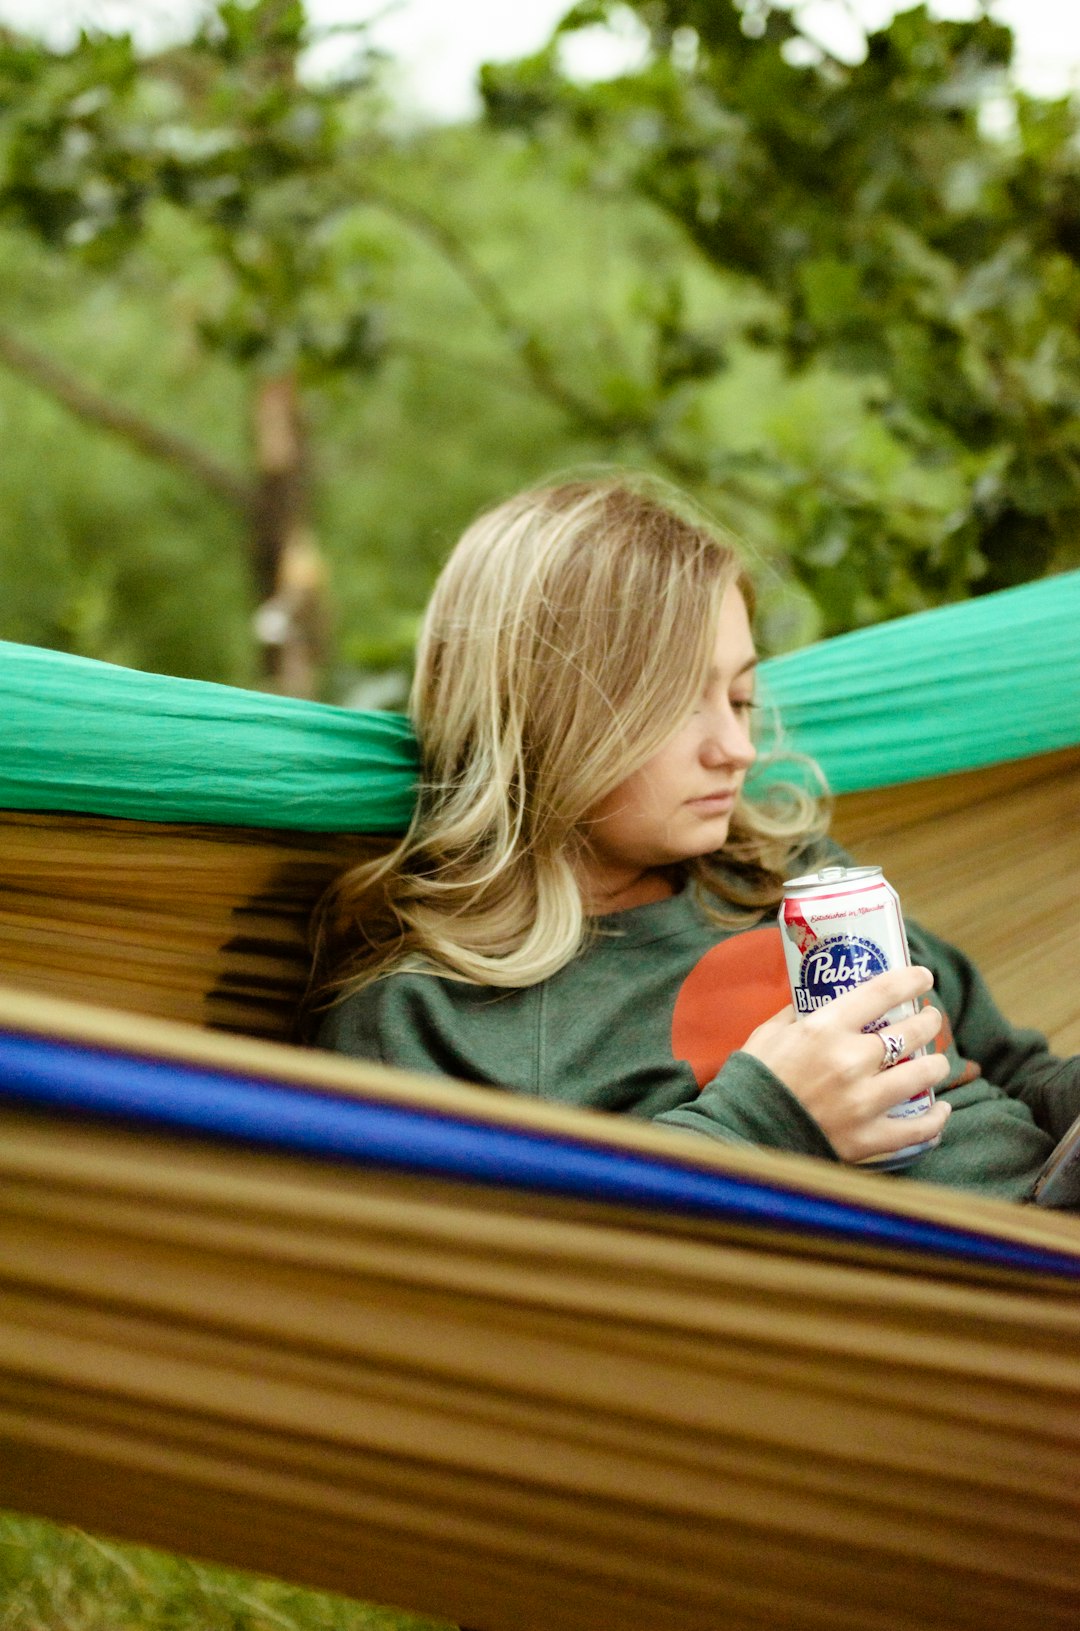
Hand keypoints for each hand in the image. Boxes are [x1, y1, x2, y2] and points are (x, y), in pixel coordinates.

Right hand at [743, 965, 951, 1163]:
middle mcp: (850, 1060)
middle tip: (929, 1019)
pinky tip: (939, 1108)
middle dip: (929, 1021)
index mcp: (825, 1028)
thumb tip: (816, 996)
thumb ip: (797, 1014)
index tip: (923, 977)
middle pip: (912, 1031)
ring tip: (935, 1061)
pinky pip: (918, 1128)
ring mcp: (863, 1101)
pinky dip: (935, 1117)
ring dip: (936, 1064)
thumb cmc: (753, 1080)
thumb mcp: (769, 1033)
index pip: (884, 992)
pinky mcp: (868, 1138)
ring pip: (924, 1074)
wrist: (742, 1133)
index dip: (911, 980)